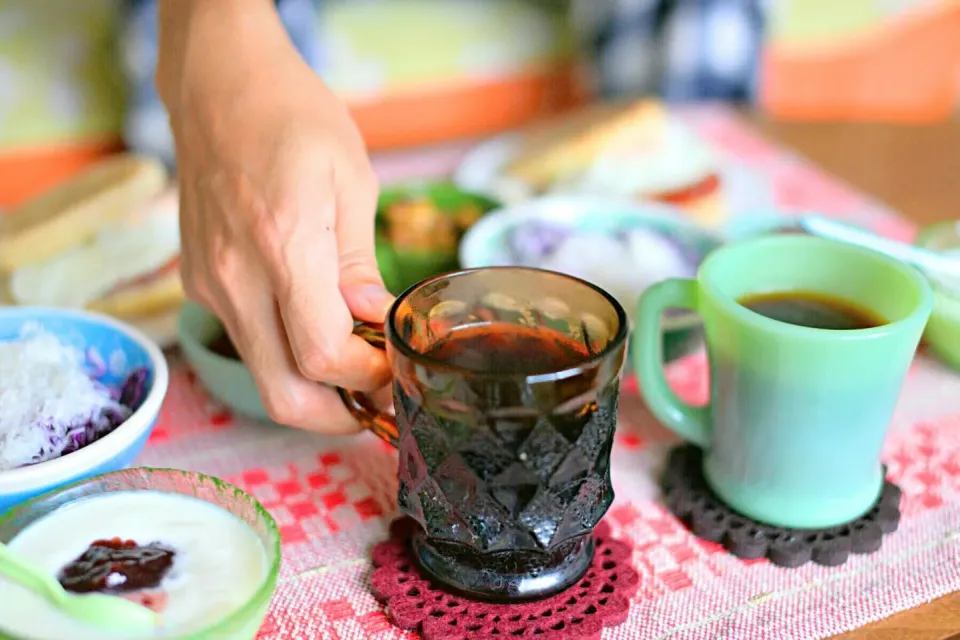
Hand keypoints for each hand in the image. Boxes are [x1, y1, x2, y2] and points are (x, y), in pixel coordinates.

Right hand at [158, 2, 391, 432]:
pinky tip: (315, 322)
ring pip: (262, 372)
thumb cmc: (293, 118)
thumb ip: (360, 268)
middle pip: (282, 394)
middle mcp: (235, 277)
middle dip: (334, 418)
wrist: (218, 85)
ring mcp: (209, 283)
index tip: (396, 366)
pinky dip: (284, 349)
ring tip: (355, 362)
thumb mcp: (351, 182)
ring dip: (311, 385)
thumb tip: (375, 326)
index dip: (369, 378)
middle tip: (374, 405)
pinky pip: (245, 337)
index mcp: (283, 246)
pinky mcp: (197, 281)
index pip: (324, 357)